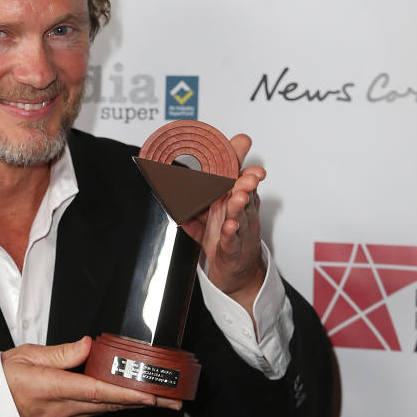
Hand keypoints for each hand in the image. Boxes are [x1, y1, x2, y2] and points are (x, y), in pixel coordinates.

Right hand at [1, 336, 180, 416]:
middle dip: (144, 403)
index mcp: (50, 388)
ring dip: (134, 405)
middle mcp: (62, 408)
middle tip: (173, 400)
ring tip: (161, 400)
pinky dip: (116, 405)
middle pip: (110, 404)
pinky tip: (130, 400)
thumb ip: (58, 352)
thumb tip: (88, 345)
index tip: (150, 394)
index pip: (97, 391)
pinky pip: (94, 412)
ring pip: (105, 410)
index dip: (126, 393)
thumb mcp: (22, 356)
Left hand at [180, 134, 265, 313]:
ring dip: (239, 205)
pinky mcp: (233, 248)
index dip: (241, 161)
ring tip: (238, 196)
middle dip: (246, 182)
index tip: (244, 146)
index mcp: (234, 200)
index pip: (239, 177)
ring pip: (241, 215)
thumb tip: (168, 181)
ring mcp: (240, 230)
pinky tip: (230, 225)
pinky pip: (231, 240)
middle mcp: (240, 212)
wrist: (238, 271)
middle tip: (247, 174)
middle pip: (244, 193)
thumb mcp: (208, 214)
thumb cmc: (226, 238)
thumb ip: (192, 197)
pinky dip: (230, 233)